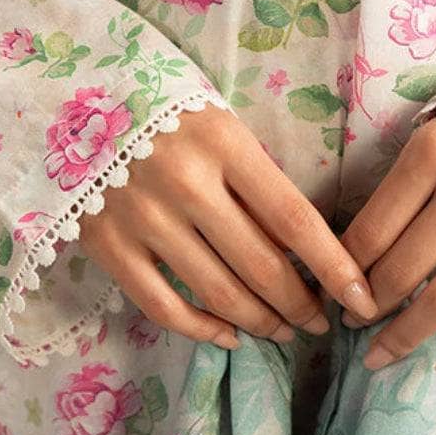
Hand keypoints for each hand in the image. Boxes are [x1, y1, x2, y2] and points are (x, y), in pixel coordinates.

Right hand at [79, 102, 379, 347]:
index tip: (361, 298)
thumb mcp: (218, 123)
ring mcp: (144, 217)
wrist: (74, 97)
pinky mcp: (108, 246)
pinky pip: (164, 306)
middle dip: (300, 304)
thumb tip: (300, 244)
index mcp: (223, 142)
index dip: (333, 266)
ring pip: (218, 291)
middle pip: (260, 263)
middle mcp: (186, 182)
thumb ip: (253, 175)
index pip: (293, 217)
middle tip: (320, 323)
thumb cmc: (164, 108)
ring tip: (283, 331)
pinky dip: (203, 330)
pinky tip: (228, 336)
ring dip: (260, 321)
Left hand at [338, 116, 435, 373]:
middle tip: (352, 323)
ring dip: (405, 336)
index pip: (372, 229)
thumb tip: (360, 246)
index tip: (334, 288)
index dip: (345, 269)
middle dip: (369, 307)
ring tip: (381, 355)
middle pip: (403, 270)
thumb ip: (407, 178)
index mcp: (433, 152)